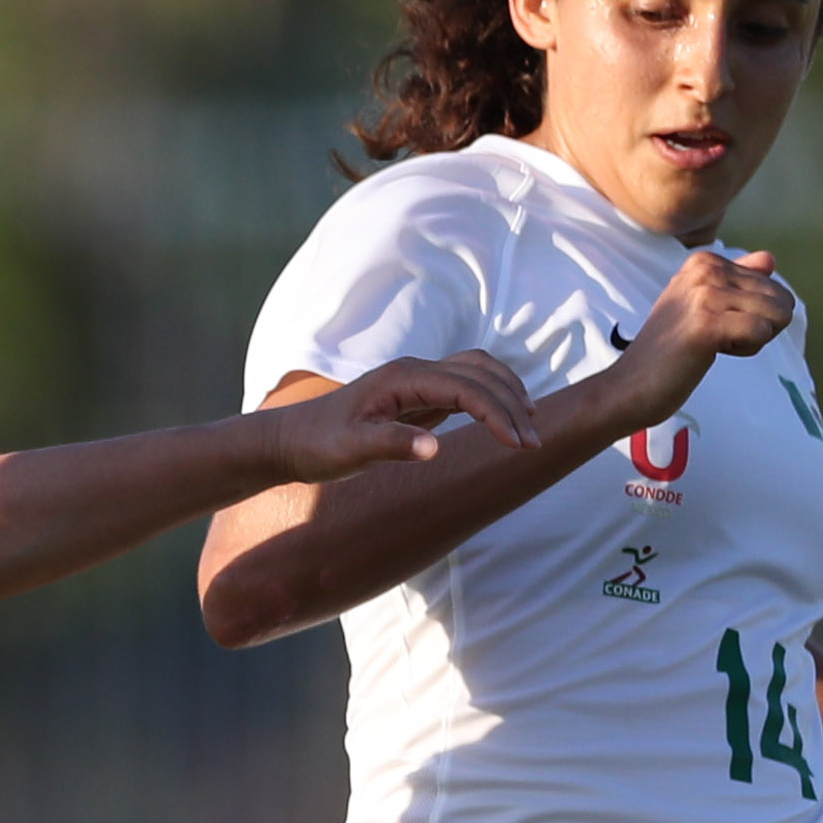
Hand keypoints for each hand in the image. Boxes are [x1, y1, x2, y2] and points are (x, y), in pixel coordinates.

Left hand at [268, 352, 539, 481]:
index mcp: (403, 379)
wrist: (289, 440)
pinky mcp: (416, 396)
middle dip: (511, 405)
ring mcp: (416, 380)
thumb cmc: (317, 445)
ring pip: (477, 373)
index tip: (519, 445)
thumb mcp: (351, 451)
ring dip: (506, 395)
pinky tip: (502, 422)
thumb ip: (393, 446)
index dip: (497, 414)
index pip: (466, 388)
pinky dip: (489, 399)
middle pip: (480, 374)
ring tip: (528, 429)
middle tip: (533, 445)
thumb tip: (435, 448)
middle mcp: (414, 371)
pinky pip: (463, 388)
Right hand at [595, 248, 793, 430]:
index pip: (771, 284)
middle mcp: (706, 270)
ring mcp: (705, 295)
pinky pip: (761, 332)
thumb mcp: (702, 303)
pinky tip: (712, 353)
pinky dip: (746, 350)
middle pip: (780, 298)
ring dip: (753, 340)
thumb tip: (770, 259)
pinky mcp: (707, 324)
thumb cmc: (668, 352)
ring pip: (776, 314)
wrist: (628, 386)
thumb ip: (738, 279)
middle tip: (714, 339)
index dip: (752, 314)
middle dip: (758, 327)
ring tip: (712, 345)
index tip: (713, 324)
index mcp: (704, 261)